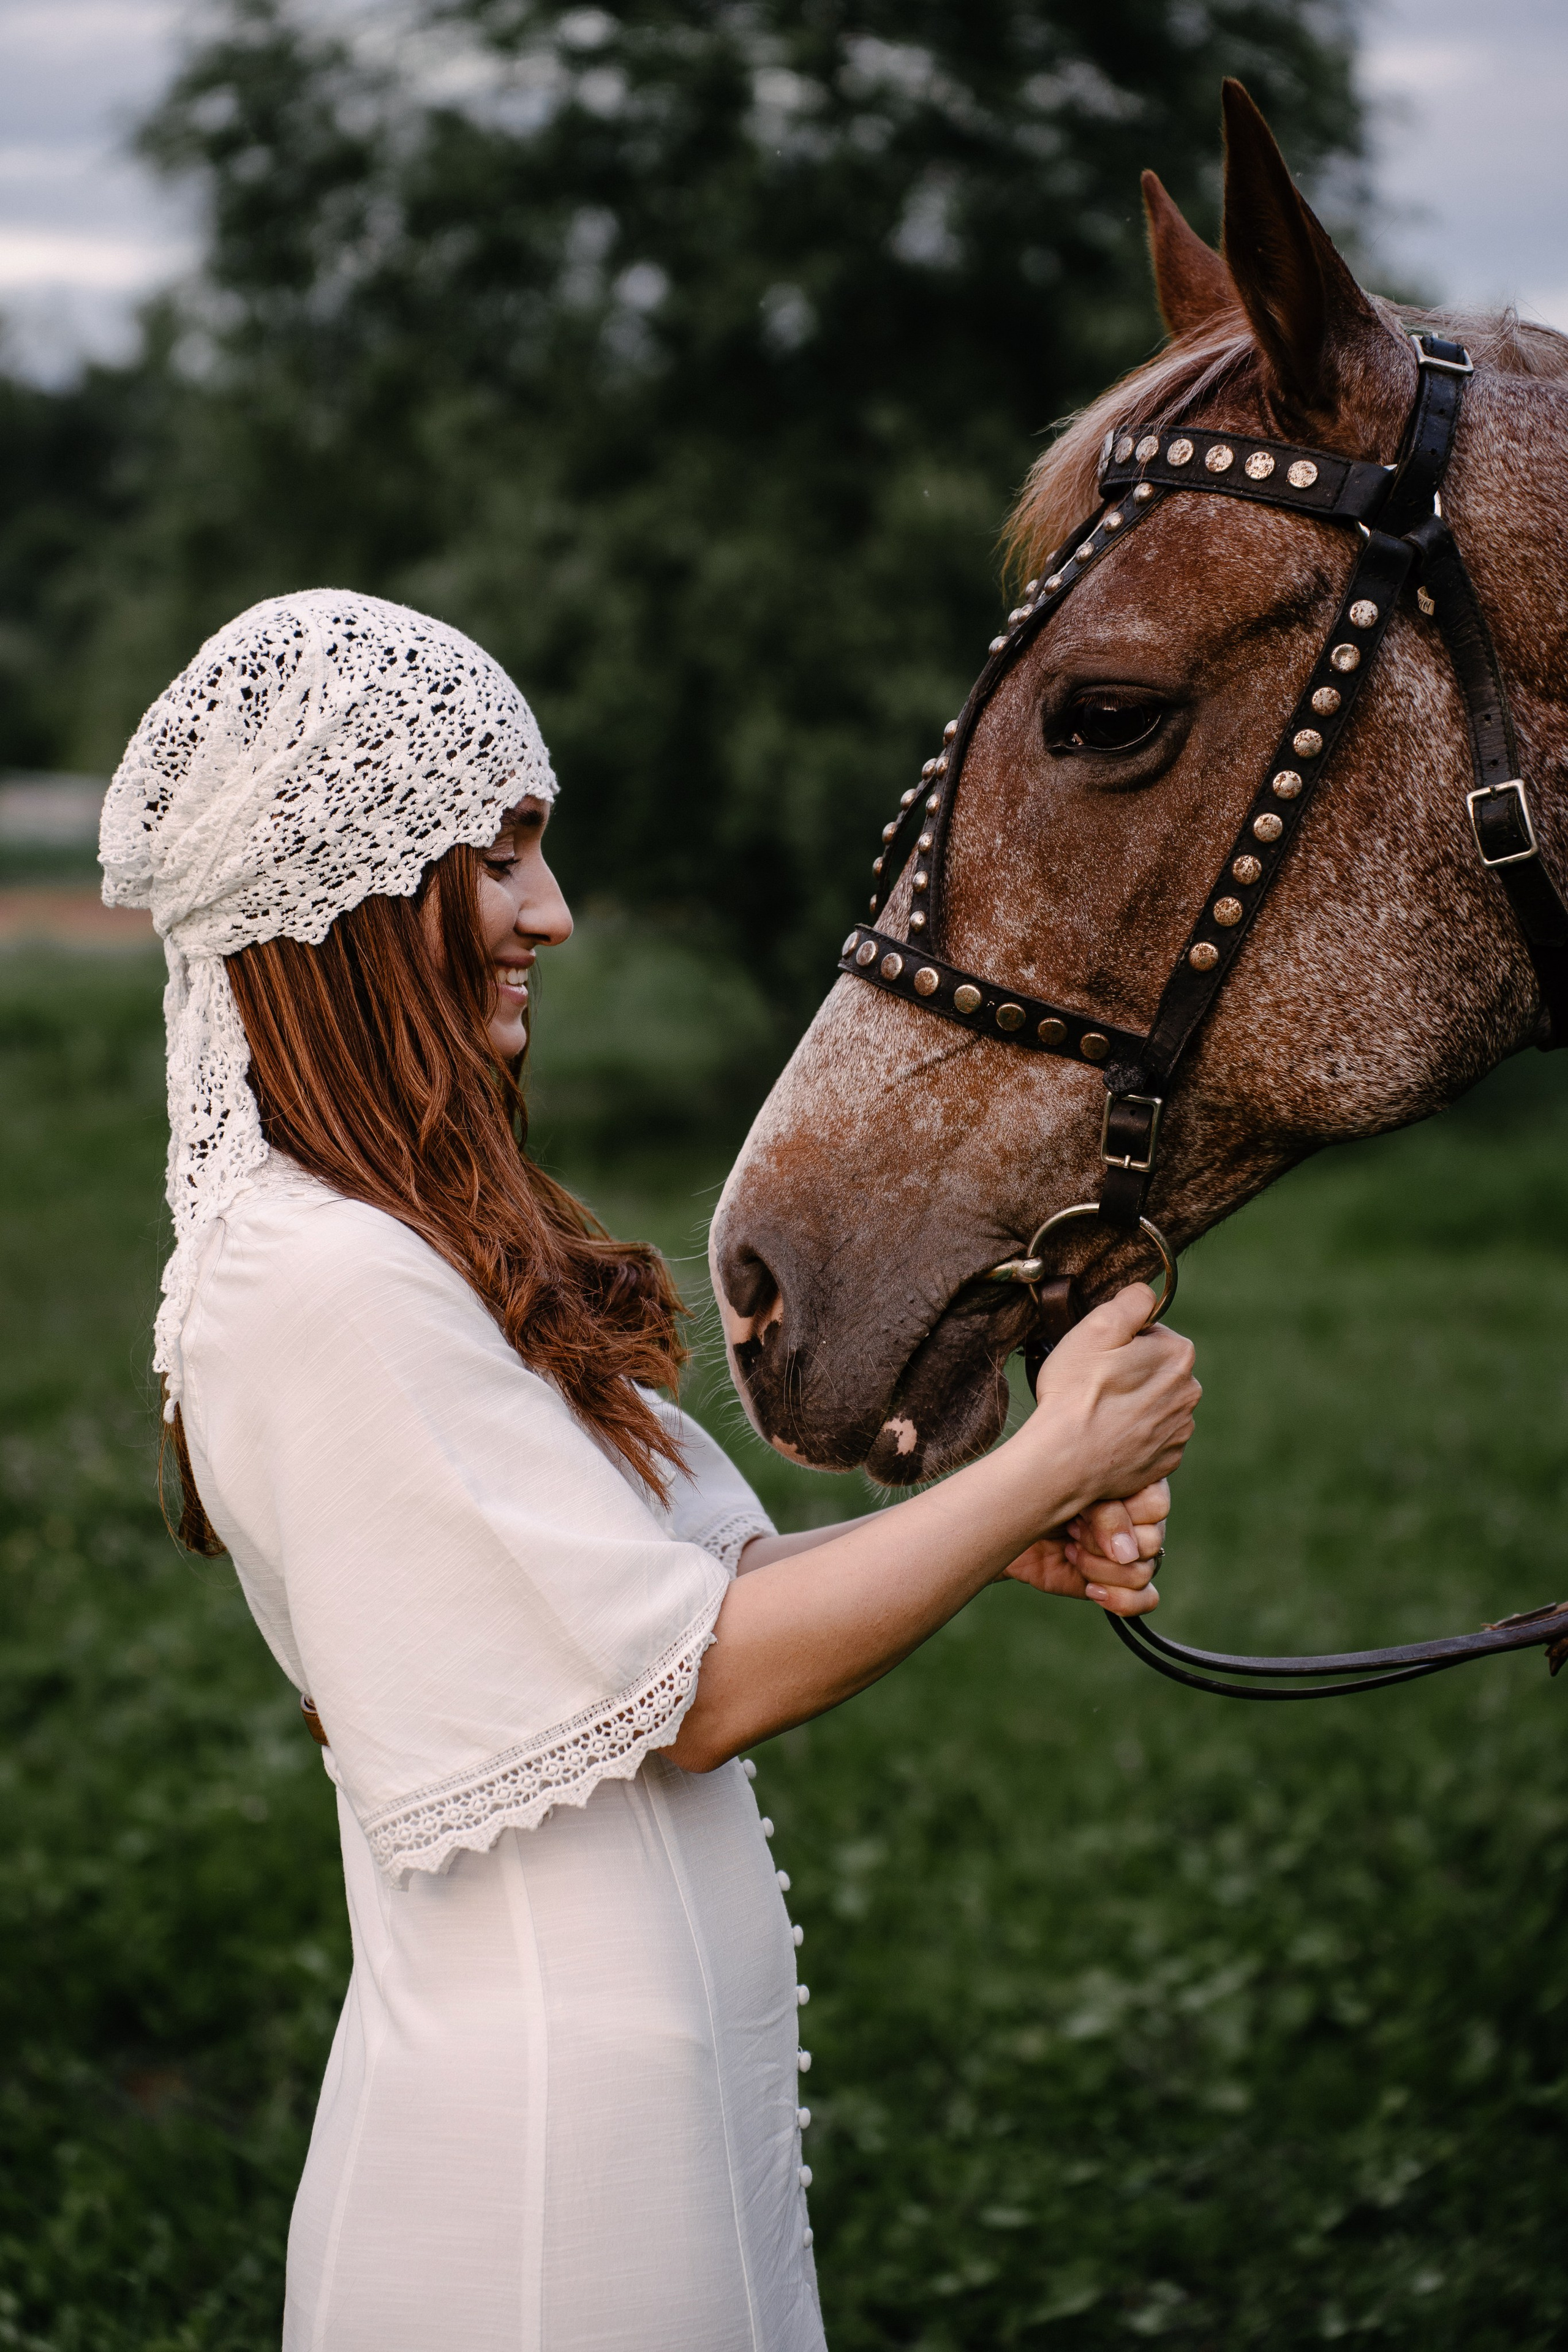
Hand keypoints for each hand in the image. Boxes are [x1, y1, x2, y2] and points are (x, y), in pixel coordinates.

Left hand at [999, 1481, 1167, 1617]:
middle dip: (1102, 1540)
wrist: (1007, 1525)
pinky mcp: (1119, 1584)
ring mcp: (1132, 1553)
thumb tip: (1127, 1554)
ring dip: (1099, 1567)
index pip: (1157, 1505)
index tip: (1084, 1505)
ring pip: (1143, 1572)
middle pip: (1151, 1541)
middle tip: (1072, 1528)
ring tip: (1070, 1551)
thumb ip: (1106, 1513)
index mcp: (1136, 1485)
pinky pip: (1146, 1599)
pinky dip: (1121, 1599)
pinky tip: (1092, 1588)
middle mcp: (1139, 1520)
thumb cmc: (1039, 1496)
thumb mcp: (1070, 1492)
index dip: (1123, 1512)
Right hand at [1027, 1285, 1198, 1507]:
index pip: (1152, 1333)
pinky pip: (1152, 1437)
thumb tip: (1146, 1295)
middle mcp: (1189, 1393)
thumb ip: (1130, 1301)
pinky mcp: (1166, 1460)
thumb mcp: (1096, 1327)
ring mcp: (1179, 1431)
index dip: (1121, 1342)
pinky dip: (1133, 1435)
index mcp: (1178, 1355)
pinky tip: (1107, 1436)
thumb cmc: (1076, 1392)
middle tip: (1094, 1384)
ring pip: (1155, 1404)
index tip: (1099, 1357)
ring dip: (1133, 1404)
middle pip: (1156, 1369)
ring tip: (1098, 1413)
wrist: (1065, 1461)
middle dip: (1131, 1372)